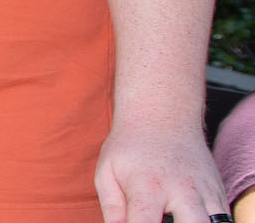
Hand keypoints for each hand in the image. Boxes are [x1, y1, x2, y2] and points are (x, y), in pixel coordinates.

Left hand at [93, 118, 227, 222]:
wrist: (163, 116)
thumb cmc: (130, 148)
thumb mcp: (107, 172)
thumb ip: (112, 208)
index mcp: (149, 187)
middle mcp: (182, 191)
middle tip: (159, 220)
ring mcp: (206, 192)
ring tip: (174, 216)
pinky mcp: (219, 194)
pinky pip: (222, 217)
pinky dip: (206, 220)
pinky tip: (185, 215)